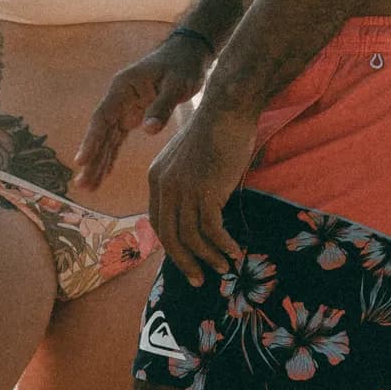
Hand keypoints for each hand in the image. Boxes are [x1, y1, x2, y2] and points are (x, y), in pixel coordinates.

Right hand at [76, 34, 211, 185]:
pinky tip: (103, 173)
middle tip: (82, 185)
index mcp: (123, 87)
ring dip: (98, 162)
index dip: (91, 140)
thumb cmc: (183, 66)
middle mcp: (118, 98)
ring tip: (88, 187)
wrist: (187, 54)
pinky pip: (117, 138)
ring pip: (107, 138)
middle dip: (91, 159)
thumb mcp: (177, 85)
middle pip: (100, 132)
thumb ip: (163, 107)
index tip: (81, 161)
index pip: (103, 117)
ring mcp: (123, 107)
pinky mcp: (132, 114)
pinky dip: (111, 155)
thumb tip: (148, 131)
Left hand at [145, 103, 253, 284]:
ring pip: (191, 237)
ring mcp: (183, 190)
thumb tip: (197, 211)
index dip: (172, 246)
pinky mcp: (205, 191)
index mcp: (156, 179)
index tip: (186, 260)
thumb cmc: (215, 131)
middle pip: (170, 237)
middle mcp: (164, 186)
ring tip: (224, 266)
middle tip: (200, 279)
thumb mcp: (190, 159)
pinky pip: (211, 229)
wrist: (226, 111)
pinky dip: (222, 244)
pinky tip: (234, 250)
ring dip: (208, 257)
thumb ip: (186, 183)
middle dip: (185, 262)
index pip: (159, 223)